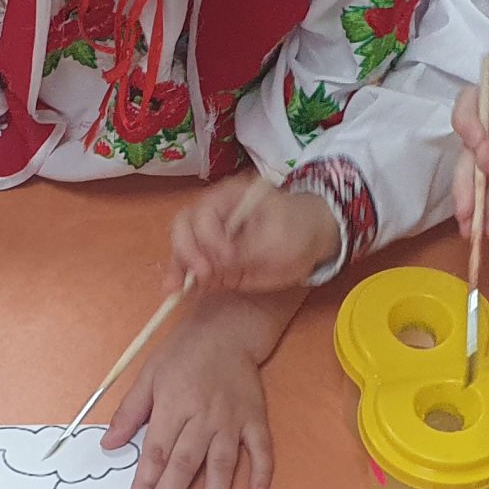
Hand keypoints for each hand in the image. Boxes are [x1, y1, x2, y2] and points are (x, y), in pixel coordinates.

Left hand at [104, 294, 277, 488]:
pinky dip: (262, 471)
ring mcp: (232, 418)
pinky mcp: (255, 417)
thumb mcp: (148, 375)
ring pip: (222, 463)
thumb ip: (130, 412)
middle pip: (184, 463)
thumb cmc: (183, 352)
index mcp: (174, 405)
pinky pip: (261, 448)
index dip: (145, 481)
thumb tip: (109, 443)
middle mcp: (203, 416)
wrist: (227, 328)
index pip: (156, 451)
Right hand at [170, 179, 336, 293]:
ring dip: (178, 267)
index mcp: (230, 197)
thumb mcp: (278, 239)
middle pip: (184, 226)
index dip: (211, 238)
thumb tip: (219, 264)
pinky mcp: (213, 258)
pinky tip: (175, 292)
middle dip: (188, 252)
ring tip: (176, 289)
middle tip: (203, 274)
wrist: (312, 239)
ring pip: (181, 246)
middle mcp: (215, 213)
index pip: (205, 214)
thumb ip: (247, 250)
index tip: (229, 259)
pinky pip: (190, 265)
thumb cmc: (298, 230)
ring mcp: (211, 236)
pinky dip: (182, 278)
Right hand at [454, 86, 488, 274]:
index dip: (468, 116)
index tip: (473, 143)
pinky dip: (478, 215)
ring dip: (468, 202)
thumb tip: (480, 152)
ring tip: (476, 227)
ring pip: (467, 175)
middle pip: (467, 145)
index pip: (479, 98)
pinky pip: (476, 198)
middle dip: (464, 177)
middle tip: (468, 206)